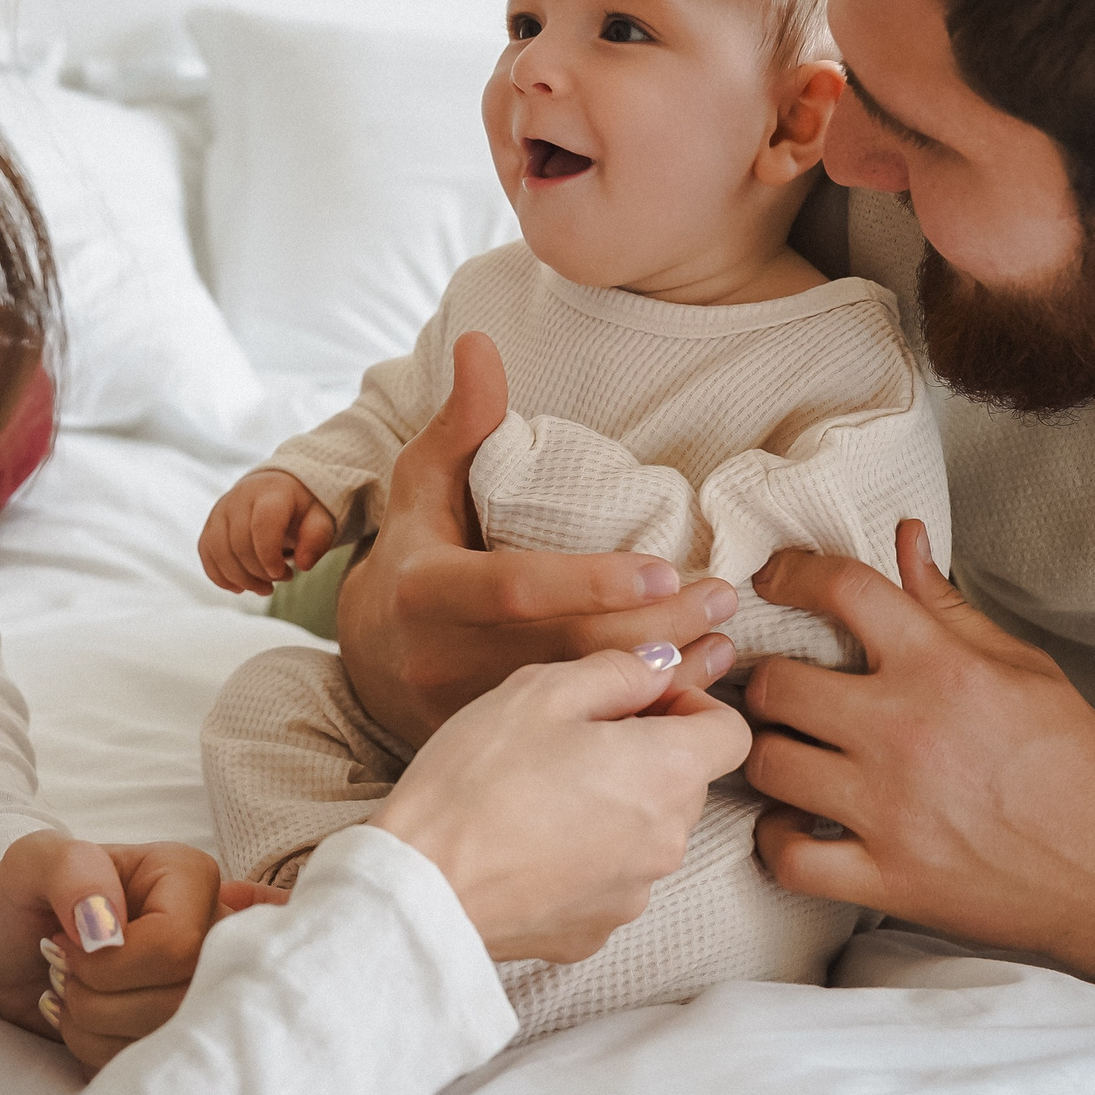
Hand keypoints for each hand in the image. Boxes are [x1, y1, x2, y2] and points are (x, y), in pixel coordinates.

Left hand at [0, 831, 290, 1069]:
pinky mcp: (174, 1030)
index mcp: (188, 877)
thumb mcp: (32, 861)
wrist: (9, 948)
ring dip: (92, 1027)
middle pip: (177, 999)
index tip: (63, 946)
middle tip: (61, 971)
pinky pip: (149, 1065)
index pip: (179, 943)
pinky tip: (80, 1020)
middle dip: (97, 999)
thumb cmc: (26, 896)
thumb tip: (108, 929)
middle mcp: (209, 930)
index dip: (113, 963)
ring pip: (165, 1040)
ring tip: (67, 992)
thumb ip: (71, 871)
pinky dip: (96, 1053)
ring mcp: (197, 984)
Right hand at [199, 469, 336, 593]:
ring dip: (241, 579)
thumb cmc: (302, 508)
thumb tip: (303, 565)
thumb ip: (317, 539)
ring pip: (218, 551)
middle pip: (239, 543)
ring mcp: (221, 510)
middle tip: (285, 579)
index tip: (285, 574)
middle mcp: (240, 497)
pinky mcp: (211, 524)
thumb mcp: (320, 519)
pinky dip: (220, 577)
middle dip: (260, 572)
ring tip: (266, 588)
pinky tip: (240, 587)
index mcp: (271, 492)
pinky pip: (206, 553)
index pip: (262, 524)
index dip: (269, 555)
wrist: (278, 488)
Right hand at [336, 332, 738, 745]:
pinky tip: (692, 696)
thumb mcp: (421, 484)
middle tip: (722, 600)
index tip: (666, 568)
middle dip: (654, 630)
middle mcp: (444, 661)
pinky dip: (641, 723)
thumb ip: (462, 421)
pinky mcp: (497, 753)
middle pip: (565, 652)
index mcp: (428, 591)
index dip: (592, 583)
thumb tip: (480, 341)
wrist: (370, 665)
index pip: (518, 587)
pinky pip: (579, 746)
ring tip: (724, 644)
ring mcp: (470, 716)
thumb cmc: (413, 555)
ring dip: (663, 679)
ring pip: (580, 708)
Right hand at [375, 642, 751, 961]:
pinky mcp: (594, 931)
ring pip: (644, 832)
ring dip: (612, 807)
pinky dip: (581, 858)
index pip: (731, 733)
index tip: (636, 702)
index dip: (690, 706)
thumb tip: (662, 663)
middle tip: (568, 739)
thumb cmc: (476, 779)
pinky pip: (606, 880)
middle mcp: (667, 842)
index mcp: (667, 772)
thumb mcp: (541, 691)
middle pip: (685, 782)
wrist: (422, 888)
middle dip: (644, 754)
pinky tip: (524, 844)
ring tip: (536, 793)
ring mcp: (633, 895)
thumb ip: (619, 669)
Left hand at [740, 520, 1094, 1011]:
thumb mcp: (1025, 669)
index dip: (793, 572)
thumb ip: (950, 605)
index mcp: (943, 669)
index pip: (843, 590)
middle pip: (776, 684)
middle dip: (768, 680)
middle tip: (780, 690)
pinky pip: (786, 858)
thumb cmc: (1080, 769)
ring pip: (767, 766)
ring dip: (767, 756)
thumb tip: (905, 541)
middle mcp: (905, 732)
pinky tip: (797, 826)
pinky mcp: (887, 879)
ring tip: (789, 752)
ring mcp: (889, 811)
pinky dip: (778, 841)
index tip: (775, 581)